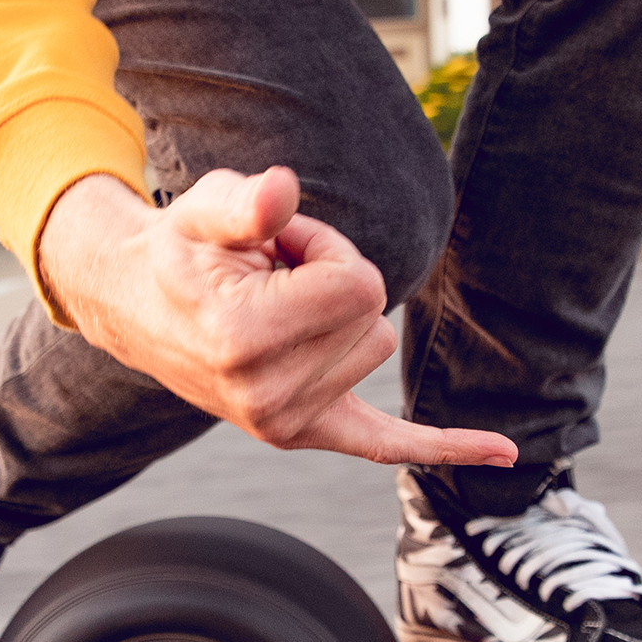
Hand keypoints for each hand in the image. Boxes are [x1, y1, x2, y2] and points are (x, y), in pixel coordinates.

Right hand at [37, 168, 517, 467]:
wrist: (136, 308)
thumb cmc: (182, 250)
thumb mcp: (204, 209)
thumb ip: (246, 200)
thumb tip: (283, 191)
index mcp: (244, 339)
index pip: (358, 284)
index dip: (328, 248)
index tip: (280, 243)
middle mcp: (266, 394)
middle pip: (369, 315)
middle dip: (331, 277)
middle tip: (270, 273)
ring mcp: (284, 421)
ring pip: (374, 347)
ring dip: (336, 314)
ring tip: (274, 304)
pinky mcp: (303, 432)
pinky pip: (387, 443)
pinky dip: (444, 444)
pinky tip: (504, 450)